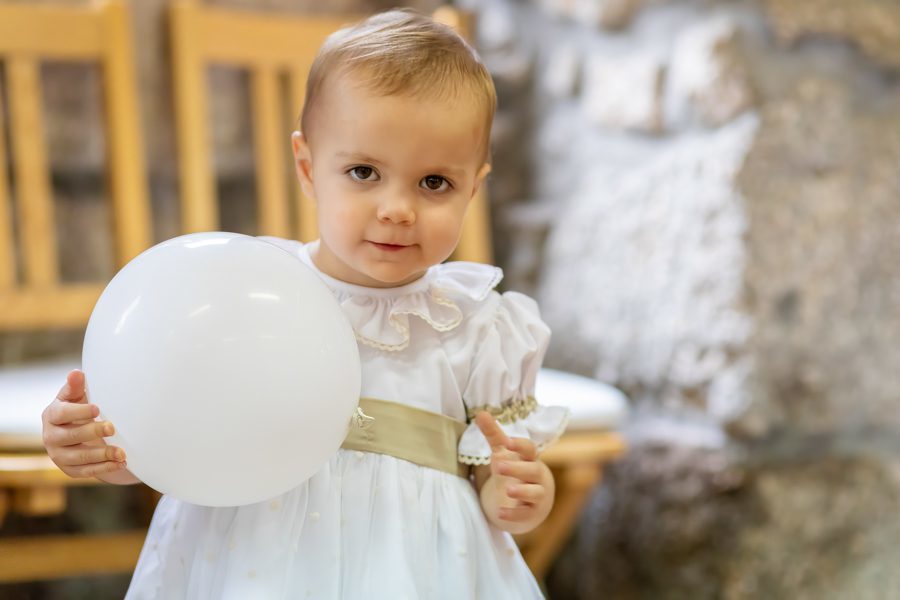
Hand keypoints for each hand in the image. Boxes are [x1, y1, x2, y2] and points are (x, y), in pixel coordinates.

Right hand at [41, 370, 128, 478]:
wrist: (77, 434)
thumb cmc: (78, 409)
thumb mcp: (75, 397)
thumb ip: (75, 387)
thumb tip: (76, 373)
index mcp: (52, 416)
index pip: (61, 414)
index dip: (78, 412)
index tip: (97, 408)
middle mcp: (51, 437)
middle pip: (70, 436)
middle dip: (93, 432)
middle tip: (112, 427)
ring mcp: (59, 455)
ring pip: (80, 457)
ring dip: (102, 454)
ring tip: (122, 452)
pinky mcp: (70, 470)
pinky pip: (87, 471)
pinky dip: (105, 468)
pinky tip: (121, 463)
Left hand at [474, 411, 553, 533]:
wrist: (529, 503)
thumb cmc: (515, 472)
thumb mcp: (503, 453)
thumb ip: (493, 434)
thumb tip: (481, 413)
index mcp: (529, 459)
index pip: (529, 449)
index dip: (520, 445)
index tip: (507, 442)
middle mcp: (536, 475)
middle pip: (532, 470)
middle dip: (517, 468)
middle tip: (499, 466)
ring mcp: (537, 495)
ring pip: (535, 492)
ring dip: (522, 491)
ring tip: (508, 490)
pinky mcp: (533, 512)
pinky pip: (526, 514)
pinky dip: (514, 514)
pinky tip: (500, 513)